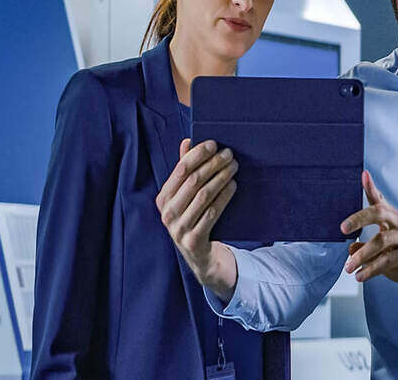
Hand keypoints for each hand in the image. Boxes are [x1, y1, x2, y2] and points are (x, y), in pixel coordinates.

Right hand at [156, 139, 237, 286]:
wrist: (199, 255)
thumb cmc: (193, 217)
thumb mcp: (185, 195)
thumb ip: (184, 170)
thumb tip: (187, 141)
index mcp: (163, 199)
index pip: (180, 170)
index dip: (197, 155)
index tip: (214, 144)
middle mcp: (167, 213)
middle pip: (193, 181)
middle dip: (213, 164)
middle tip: (229, 155)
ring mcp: (179, 229)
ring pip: (204, 196)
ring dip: (221, 178)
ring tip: (234, 167)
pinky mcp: (193, 240)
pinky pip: (212, 213)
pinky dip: (224, 197)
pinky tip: (233, 186)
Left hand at [340, 171, 397, 294]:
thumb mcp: (382, 252)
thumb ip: (365, 248)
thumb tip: (350, 249)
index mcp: (392, 220)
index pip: (379, 201)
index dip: (371, 187)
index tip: (363, 175)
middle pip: (379, 212)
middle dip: (359, 218)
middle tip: (343, 228)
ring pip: (381, 241)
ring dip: (361, 255)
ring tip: (348, 268)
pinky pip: (387, 260)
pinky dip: (371, 269)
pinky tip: (360, 276)